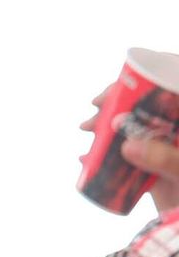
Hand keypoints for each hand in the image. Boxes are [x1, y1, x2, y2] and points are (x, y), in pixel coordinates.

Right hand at [82, 84, 178, 214]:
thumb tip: (128, 145)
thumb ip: (166, 159)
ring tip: (86, 131)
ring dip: (107, 129)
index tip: (116, 90)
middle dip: (116, 107)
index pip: (167, 91)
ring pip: (134, 132)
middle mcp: (175, 134)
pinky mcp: (155, 173)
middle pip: (145, 110)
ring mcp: (165, 152)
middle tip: (94, 113)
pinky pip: (128, 160)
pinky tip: (87, 159)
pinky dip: (106, 158)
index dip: (140, 84)